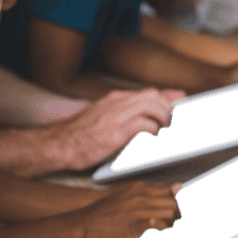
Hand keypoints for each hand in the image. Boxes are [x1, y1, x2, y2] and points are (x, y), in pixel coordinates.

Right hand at [52, 88, 179, 170]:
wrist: (59, 144)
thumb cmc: (77, 136)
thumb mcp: (100, 118)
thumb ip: (119, 115)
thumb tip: (138, 120)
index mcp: (112, 99)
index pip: (146, 92)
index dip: (165, 96)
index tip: (177, 99)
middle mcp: (116, 103)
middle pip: (152, 95)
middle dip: (167, 106)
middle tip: (173, 119)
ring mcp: (116, 116)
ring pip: (152, 105)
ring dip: (163, 116)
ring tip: (165, 128)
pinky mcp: (116, 131)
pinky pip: (144, 124)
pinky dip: (153, 130)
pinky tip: (153, 136)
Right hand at [70, 181, 181, 237]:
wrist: (83, 224)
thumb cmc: (101, 212)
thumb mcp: (123, 194)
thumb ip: (145, 192)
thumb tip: (170, 189)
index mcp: (138, 188)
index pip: (169, 191)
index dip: (176, 203)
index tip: (177, 212)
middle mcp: (140, 195)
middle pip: (173, 202)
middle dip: (177, 215)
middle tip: (172, 224)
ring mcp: (138, 209)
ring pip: (170, 213)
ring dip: (172, 224)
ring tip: (164, 231)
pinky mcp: (135, 224)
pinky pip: (159, 225)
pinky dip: (163, 230)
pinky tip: (159, 234)